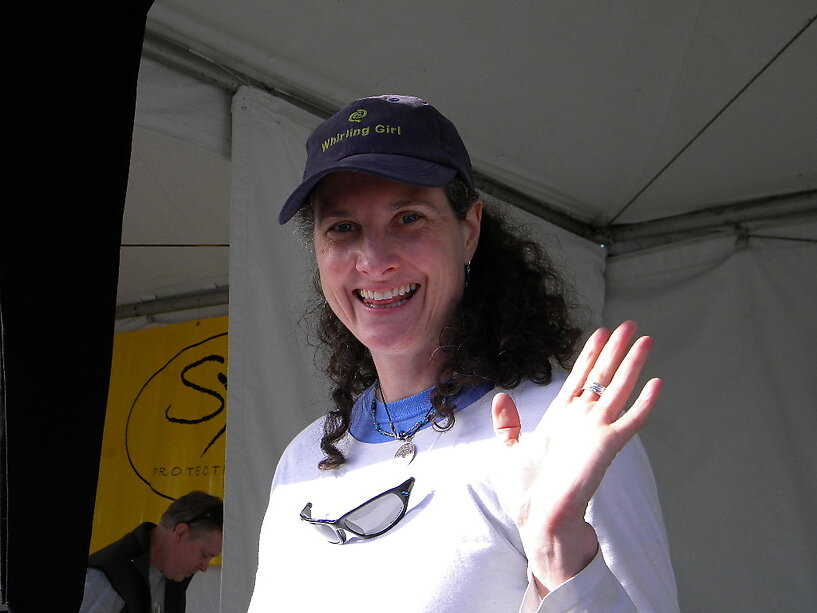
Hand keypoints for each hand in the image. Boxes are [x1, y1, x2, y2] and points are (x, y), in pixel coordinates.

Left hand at [491, 321, 661, 594]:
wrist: (537, 520)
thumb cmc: (526, 492)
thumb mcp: (507, 450)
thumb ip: (506, 423)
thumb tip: (501, 396)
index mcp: (560, 418)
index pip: (579, 378)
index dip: (590, 354)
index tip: (601, 333)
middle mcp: (581, 420)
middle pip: (602, 376)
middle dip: (615, 350)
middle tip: (629, 325)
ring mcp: (596, 431)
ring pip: (618, 389)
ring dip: (632, 364)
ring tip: (645, 339)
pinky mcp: (606, 446)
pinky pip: (630, 421)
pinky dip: (644, 403)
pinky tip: (656, 383)